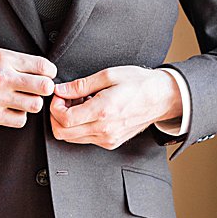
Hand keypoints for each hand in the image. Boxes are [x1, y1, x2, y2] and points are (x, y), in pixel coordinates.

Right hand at [0, 48, 56, 126]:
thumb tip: (39, 68)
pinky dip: (19, 116)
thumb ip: (16, 61)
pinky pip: (19, 120)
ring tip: (24, 98)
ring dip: (32, 102)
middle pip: (44, 87)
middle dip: (45, 87)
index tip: (47, 74)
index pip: (42, 66)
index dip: (49, 71)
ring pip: (34, 105)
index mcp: (4, 59)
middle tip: (39, 87)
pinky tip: (13, 109)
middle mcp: (2, 78)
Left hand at [50, 66, 181, 148]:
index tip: (59, 95)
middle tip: (64, 101)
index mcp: (103, 111)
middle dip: (56, 116)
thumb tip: (61, 90)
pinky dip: (80, 127)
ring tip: (79, 105)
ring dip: (68, 122)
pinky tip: (89, 112)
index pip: (64, 119)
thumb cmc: (140, 84)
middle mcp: (104, 129)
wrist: (162, 97)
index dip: (54, 107)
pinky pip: (85, 139)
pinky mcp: (111, 143)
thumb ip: (81, 85)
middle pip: (63, 133)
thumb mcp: (109, 75)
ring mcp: (107, 139)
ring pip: (72, 139)